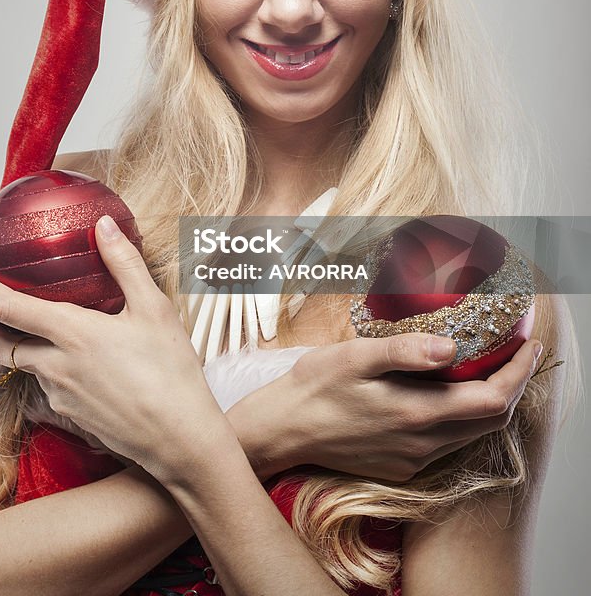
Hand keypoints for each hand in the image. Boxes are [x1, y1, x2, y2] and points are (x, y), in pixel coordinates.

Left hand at [0, 216, 228, 482]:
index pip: (7, 308)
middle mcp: (57, 367)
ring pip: (26, 366)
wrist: (180, 440)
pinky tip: (76, 362)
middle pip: (1, 344)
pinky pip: (48, 387)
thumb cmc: (171, 373)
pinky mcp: (72, 418)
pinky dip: (48, 368)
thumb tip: (103, 226)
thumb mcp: (154, 308)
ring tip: (40, 328)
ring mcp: (61, 397)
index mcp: (73, 334)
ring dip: (21, 345)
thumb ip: (125, 264)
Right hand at [241, 333, 542, 482]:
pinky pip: (447, 443)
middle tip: (516, 351)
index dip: (519, 373)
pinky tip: (449, 392)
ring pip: (472, 434)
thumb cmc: (315, 386)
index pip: (493, 399)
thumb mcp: (356, 357)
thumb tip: (452, 346)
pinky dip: (463, 416)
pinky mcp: (400, 465)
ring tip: (491, 366)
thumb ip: (405, 351)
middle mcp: (422, 444)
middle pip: (491, 421)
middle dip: (513, 386)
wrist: (282, 430)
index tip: (529, 344)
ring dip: (490, 402)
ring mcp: (412, 459)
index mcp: (417, 414)